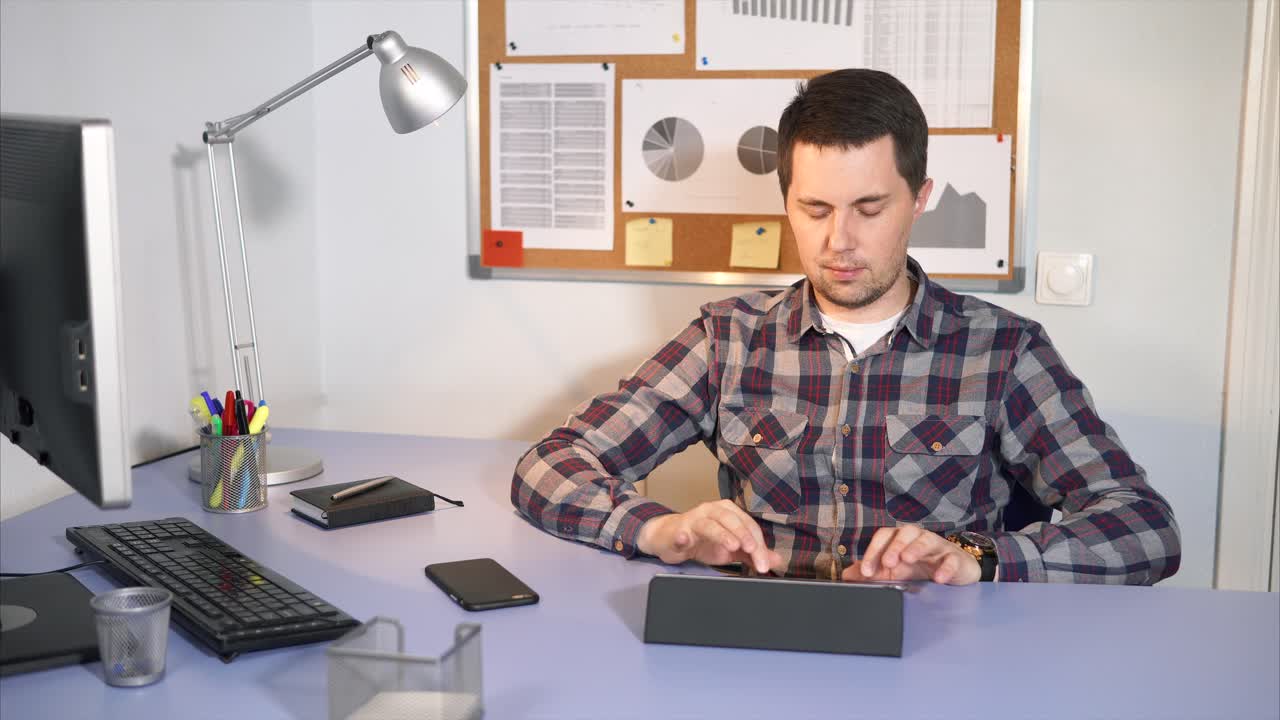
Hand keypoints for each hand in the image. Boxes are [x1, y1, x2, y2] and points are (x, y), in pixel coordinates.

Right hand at [636, 500, 782, 573]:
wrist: (673, 540)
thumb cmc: (704, 540)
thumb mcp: (732, 548)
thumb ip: (753, 553)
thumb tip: (776, 560)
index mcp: (729, 512)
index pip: (749, 526)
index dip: (758, 545)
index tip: (764, 564)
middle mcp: (712, 511)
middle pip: (732, 520)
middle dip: (745, 536)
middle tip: (753, 552)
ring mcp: (694, 519)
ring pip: (710, 524)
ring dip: (722, 534)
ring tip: (732, 545)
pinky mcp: (678, 531)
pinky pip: (680, 533)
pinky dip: (683, 536)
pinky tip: (685, 539)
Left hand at [842, 525, 980, 585]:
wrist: (953, 571)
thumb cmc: (919, 568)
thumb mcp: (893, 571)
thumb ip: (871, 572)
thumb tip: (846, 576)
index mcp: (900, 539)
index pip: (884, 536)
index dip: (873, 551)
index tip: (865, 571)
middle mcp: (918, 538)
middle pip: (905, 533)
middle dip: (895, 546)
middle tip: (887, 563)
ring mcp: (938, 547)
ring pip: (927, 540)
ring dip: (916, 549)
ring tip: (908, 560)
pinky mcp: (956, 559)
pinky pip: (951, 559)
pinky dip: (946, 567)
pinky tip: (939, 578)